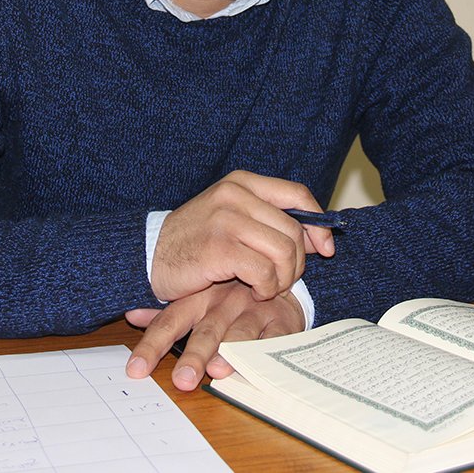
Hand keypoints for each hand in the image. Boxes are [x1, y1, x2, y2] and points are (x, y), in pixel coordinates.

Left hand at [125, 281, 305, 390]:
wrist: (276, 278)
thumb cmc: (229, 297)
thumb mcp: (195, 298)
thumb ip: (166, 314)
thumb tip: (131, 316)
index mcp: (197, 300)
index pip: (169, 323)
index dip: (152, 346)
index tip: (136, 370)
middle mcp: (223, 303)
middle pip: (206, 332)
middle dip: (194, 356)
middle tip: (183, 379)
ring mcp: (253, 310)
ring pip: (240, 333)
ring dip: (230, 352)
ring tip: (219, 370)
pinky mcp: (281, 320)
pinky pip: (275, 337)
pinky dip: (267, 352)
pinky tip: (261, 366)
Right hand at [151, 170, 334, 302]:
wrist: (148, 256)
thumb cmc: (195, 242)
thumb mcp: (232, 219)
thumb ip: (269, 222)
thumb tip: (319, 238)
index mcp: (242, 183)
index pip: (298, 195)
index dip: (318, 223)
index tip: (325, 248)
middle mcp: (236, 194)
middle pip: (294, 229)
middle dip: (298, 261)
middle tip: (282, 279)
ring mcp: (226, 219)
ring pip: (284, 250)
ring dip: (283, 277)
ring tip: (268, 287)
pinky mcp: (219, 247)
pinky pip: (264, 270)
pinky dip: (267, 287)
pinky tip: (255, 291)